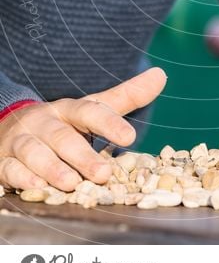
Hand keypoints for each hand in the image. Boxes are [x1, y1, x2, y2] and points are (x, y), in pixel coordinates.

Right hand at [0, 67, 166, 192]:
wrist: (9, 127)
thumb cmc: (61, 122)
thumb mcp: (91, 108)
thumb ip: (125, 97)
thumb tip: (161, 76)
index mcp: (69, 110)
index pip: (90, 111)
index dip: (109, 123)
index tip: (129, 136)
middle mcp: (45, 123)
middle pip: (63, 137)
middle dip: (82, 155)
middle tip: (103, 172)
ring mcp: (23, 141)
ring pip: (35, 153)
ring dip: (52, 168)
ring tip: (71, 182)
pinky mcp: (5, 161)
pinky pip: (10, 169)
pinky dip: (22, 178)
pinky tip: (36, 186)